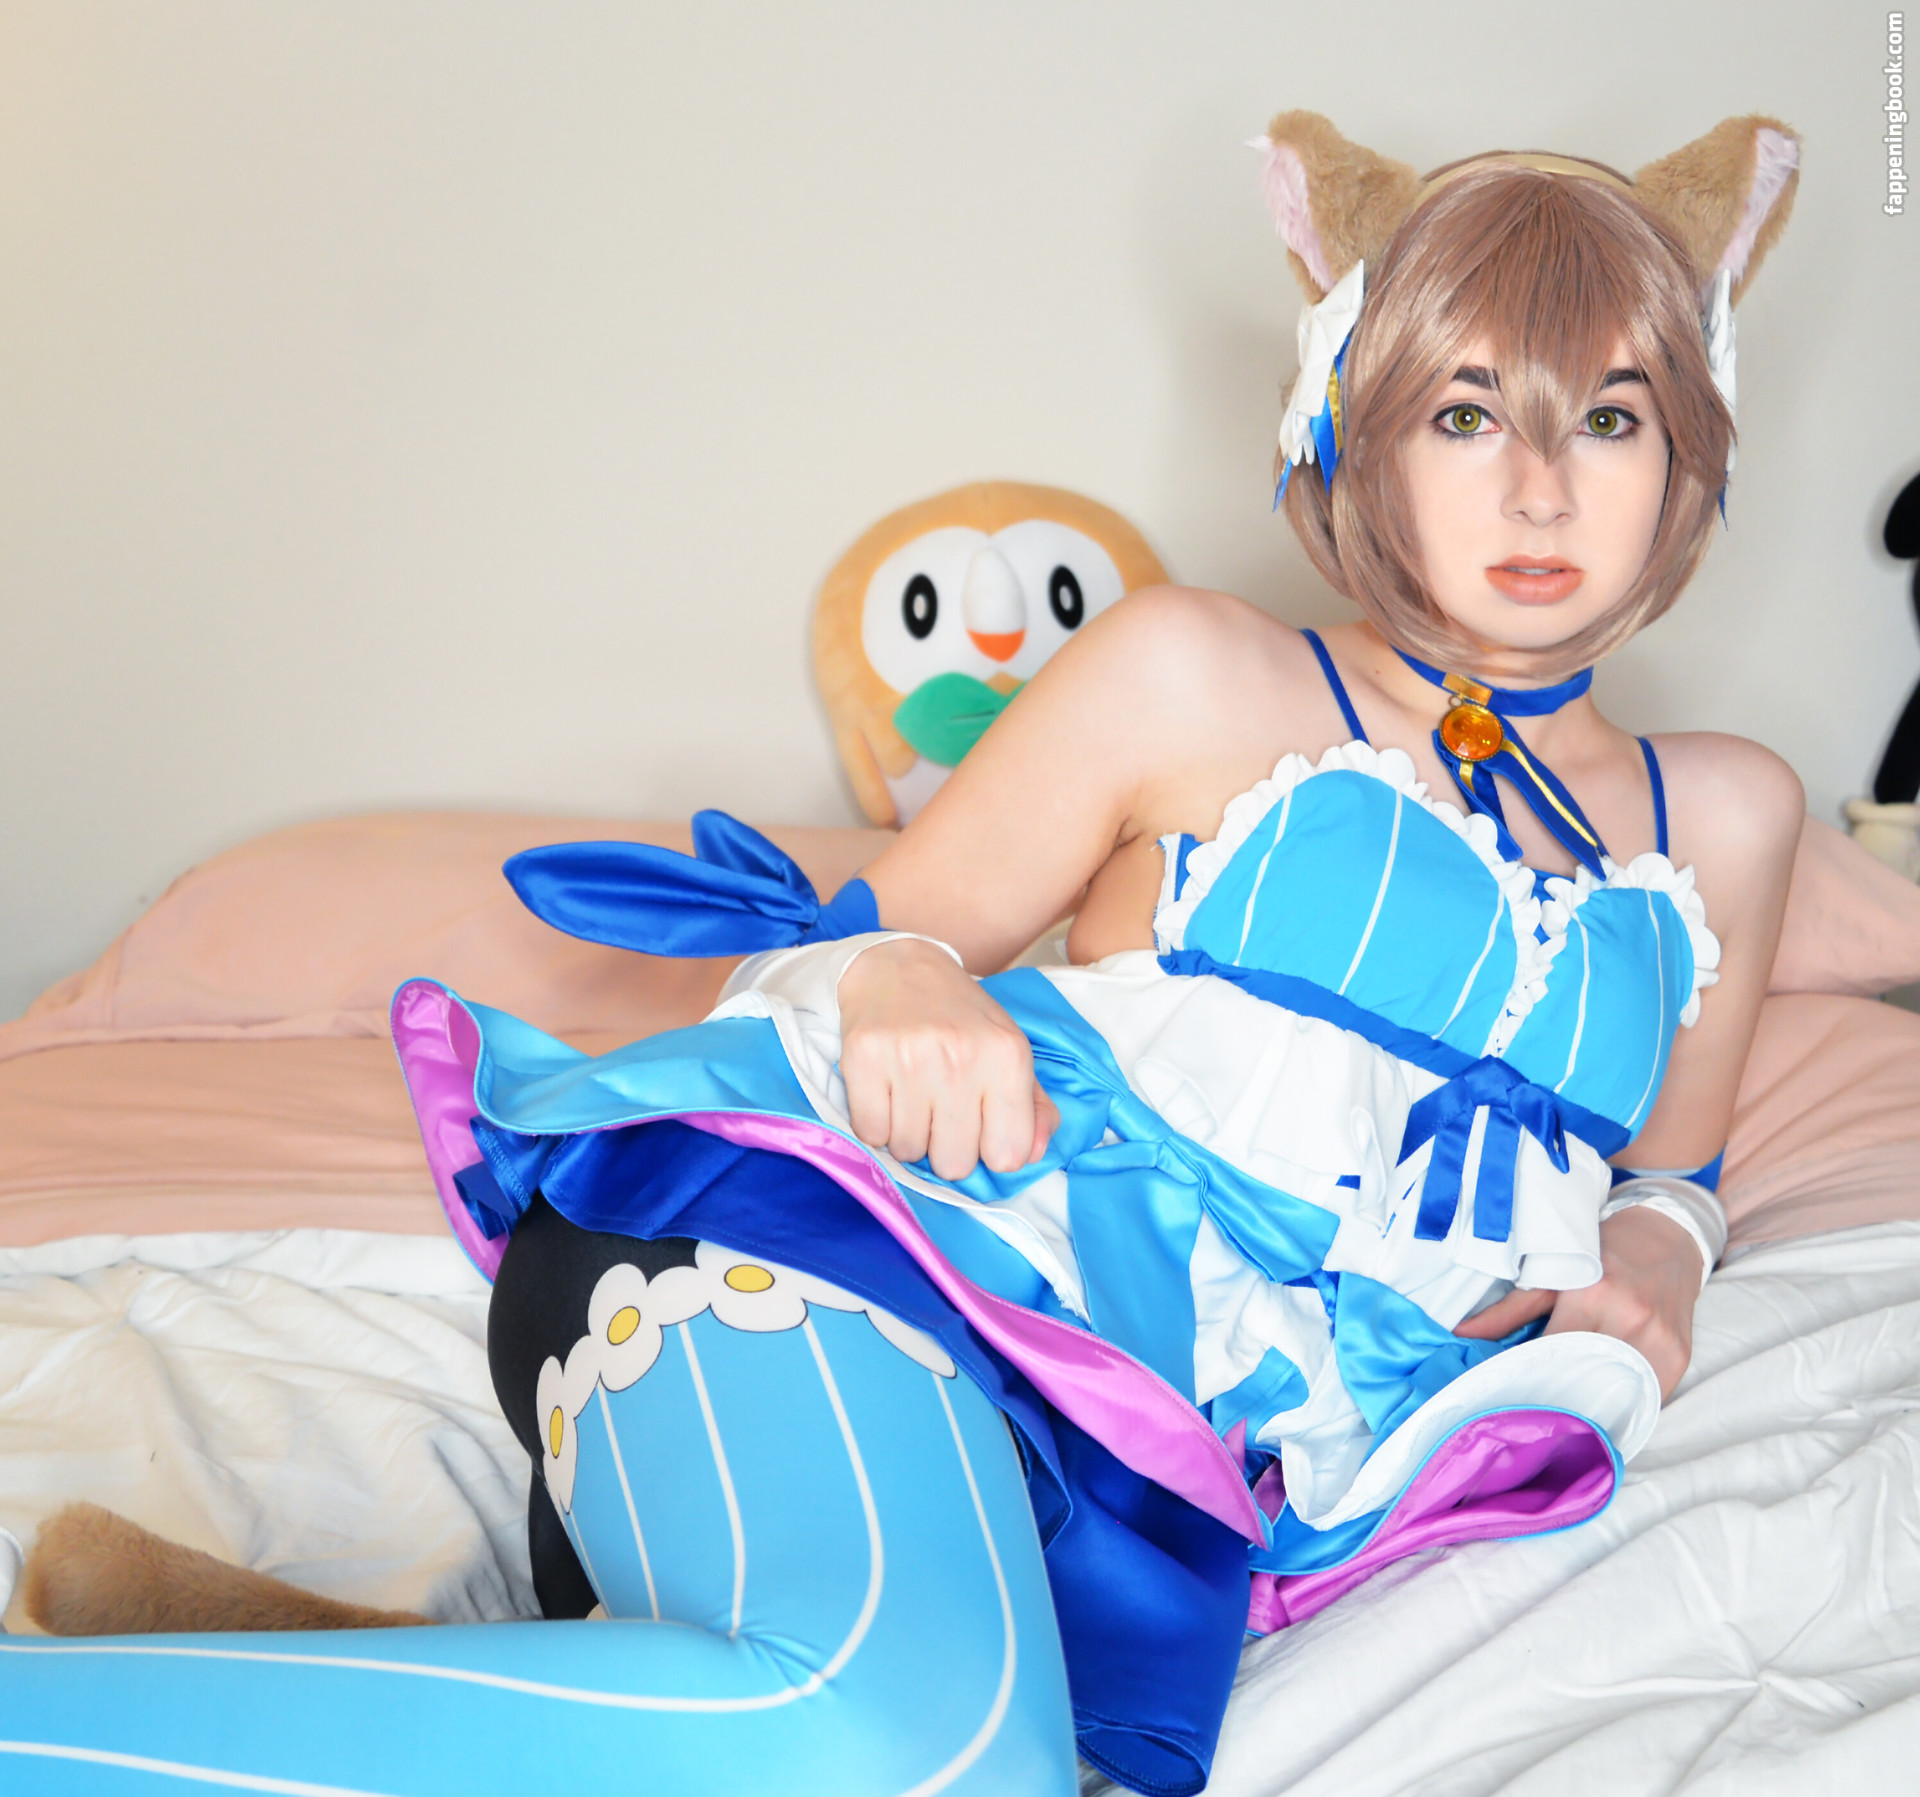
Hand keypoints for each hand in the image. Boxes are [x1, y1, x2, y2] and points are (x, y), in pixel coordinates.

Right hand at [837, 938, 1059, 1180]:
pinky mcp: (863, 1056)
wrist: (898, 968)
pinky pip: (870, 1133)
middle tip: (941, 1110)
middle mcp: (961, 1057)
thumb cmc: (960, 1018)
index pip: (1008, 1155)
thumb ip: (1034, 1107)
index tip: (981, 1127)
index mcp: (1007, 1056)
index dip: (992, 1150)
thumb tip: (1034, 1155)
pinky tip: (887, 1093)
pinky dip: (876, 1123)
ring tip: (912, 1096)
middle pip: (954, 1164)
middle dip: (946, 1147)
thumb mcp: (1009, 1051)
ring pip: (908, 1151)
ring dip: (909, 1134)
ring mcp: (909, 1057)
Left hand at [1452, 1204, 1703, 1399]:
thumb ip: (1509, 1309)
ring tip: (1568, 1409)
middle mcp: (1629, 1319)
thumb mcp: (1555, 1272)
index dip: (1528, 1377)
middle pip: (1583, 1380)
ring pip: (1617, 1394)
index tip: (1509, 1392)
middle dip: (1558, 1396)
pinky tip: (1604, 1401)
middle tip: (1534, 1410)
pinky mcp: (1680, 1357)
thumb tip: (1460, 1335)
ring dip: (1593, 1404)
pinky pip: (1647, 1395)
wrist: (1668, 1239)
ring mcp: (1660, 1341)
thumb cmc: (1605, 1253)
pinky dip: (1624, 1401)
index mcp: (1593, 1296)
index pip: (1551, 1355)